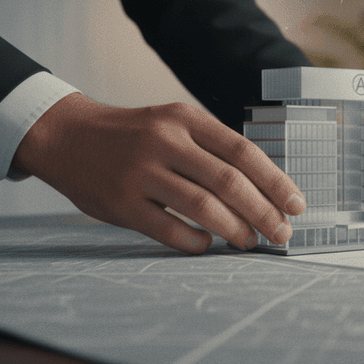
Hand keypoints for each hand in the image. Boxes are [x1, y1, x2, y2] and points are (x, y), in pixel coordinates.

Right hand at [13, 93, 305, 254]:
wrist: (65, 136)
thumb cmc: (134, 136)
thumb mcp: (172, 124)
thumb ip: (211, 149)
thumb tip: (266, 189)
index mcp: (184, 119)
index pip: (243, 151)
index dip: (275, 181)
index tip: (297, 205)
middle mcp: (164, 142)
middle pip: (229, 181)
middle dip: (264, 212)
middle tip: (282, 234)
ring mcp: (140, 173)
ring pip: (203, 206)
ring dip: (235, 229)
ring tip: (250, 242)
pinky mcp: (120, 203)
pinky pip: (169, 229)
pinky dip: (195, 241)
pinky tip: (208, 244)